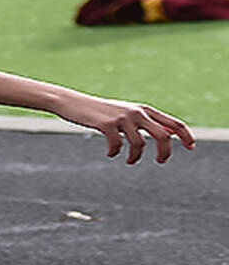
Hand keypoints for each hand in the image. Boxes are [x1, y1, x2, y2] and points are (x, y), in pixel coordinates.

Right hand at [55, 92, 194, 163]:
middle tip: (161, 161)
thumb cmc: (100, 111)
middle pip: (163, 135)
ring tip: (129, 161)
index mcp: (144, 109)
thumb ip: (144, 122)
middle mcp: (137, 112)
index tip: (191, 147)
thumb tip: (167, 133)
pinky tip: (109, 154)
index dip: (186, 135)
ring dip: (136, 157)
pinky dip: (115, 153)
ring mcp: (122, 118)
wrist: (72, 102)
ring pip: (140, 143)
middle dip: (166, 151)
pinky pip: (117, 145)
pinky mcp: (106, 124)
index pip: (173, 123)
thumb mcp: (125, 114)